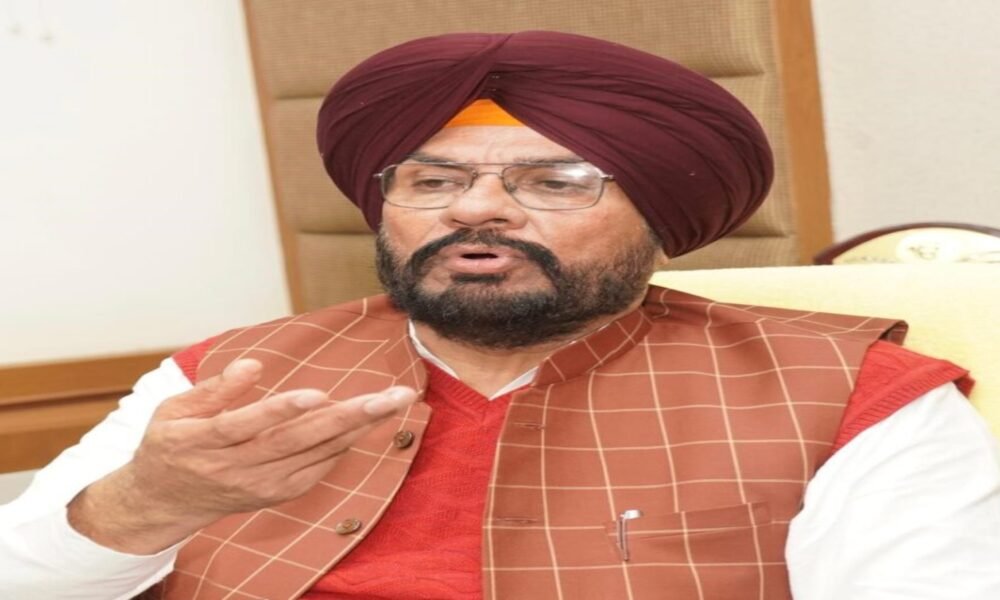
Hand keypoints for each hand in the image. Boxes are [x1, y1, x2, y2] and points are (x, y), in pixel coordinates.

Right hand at [67, 358, 416, 553]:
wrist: (165, 503)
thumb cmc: (171, 445)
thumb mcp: (174, 410)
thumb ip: (214, 389)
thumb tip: (252, 365)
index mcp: (204, 441)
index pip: (247, 425)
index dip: (282, 410)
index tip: (317, 393)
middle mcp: (238, 467)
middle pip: (298, 441)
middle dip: (348, 416)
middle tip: (389, 396)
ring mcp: (262, 484)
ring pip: (317, 454)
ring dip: (360, 427)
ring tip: (394, 402)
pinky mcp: (279, 493)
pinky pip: (319, 467)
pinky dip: (346, 444)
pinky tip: (371, 421)